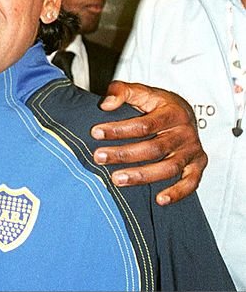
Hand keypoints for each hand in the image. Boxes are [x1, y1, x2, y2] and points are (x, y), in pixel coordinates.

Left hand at [91, 81, 206, 205]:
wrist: (185, 113)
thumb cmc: (158, 105)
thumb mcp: (142, 92)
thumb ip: (121, 91)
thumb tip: (106, 105)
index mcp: (173, 112)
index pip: (144, 124)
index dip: (119, 129)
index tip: (95, 133)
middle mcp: (185, 133)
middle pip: (154, 148)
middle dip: (124, 154)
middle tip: (98, 157)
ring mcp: (192, 150)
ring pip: (168, 167)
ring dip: (142, 176)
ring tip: (116, 180)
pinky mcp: (197, 165)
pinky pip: (191, 182)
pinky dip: (178, 192)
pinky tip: (159, 199)